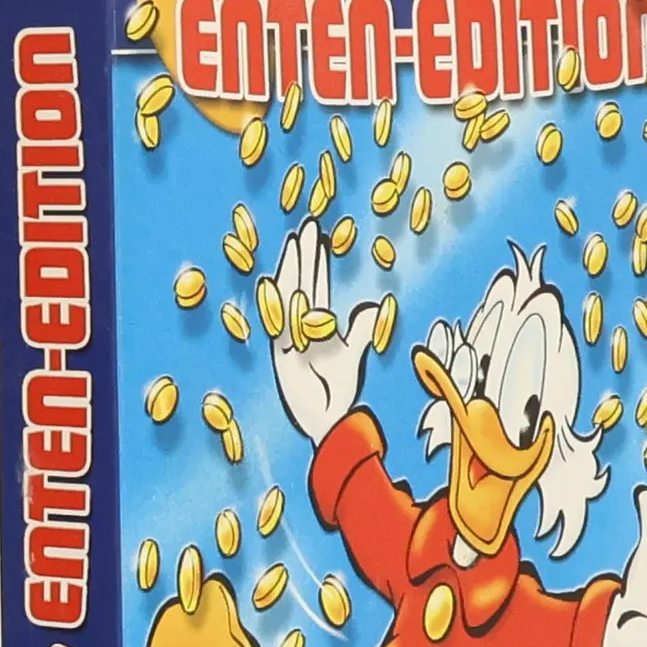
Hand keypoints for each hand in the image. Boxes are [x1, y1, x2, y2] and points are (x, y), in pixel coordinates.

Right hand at [268, 217, 379, 444]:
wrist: (325, 419)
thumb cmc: (337, 391)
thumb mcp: (352, 357)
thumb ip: (361, 332)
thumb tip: (371, 306)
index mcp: (317, 326)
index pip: (315, 287)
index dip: (315, 262)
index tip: (315, 237)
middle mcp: (300, 327)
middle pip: (300, 284)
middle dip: (303, 257)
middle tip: (306, 227)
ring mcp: (289, 338)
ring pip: (289, 298)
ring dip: (292, 271)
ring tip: (294, 243)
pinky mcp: (281, 354)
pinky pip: (278, 324)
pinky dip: (276, 304)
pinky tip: (275, 280)